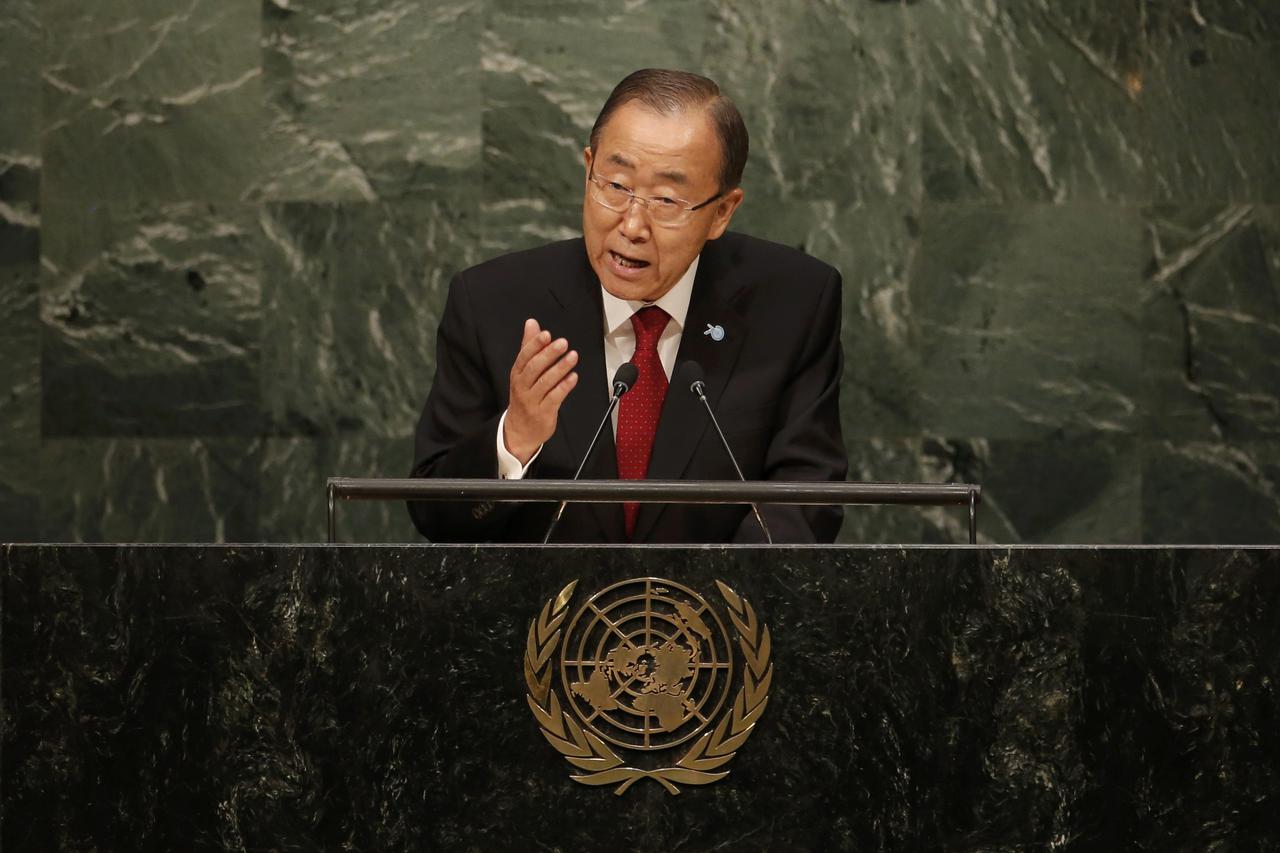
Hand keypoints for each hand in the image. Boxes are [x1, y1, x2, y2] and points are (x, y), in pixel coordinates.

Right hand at [503, 318, 578, 463]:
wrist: (519, 430)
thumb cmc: (524, 396)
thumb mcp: (523, 371)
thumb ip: (529, 347)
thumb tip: (531, 323)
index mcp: (517, 374)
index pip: (524, 356)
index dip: (535, 344)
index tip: (546, 334)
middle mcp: (522, 386)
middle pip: (534, 368)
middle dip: (549, 354)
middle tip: (563, 343)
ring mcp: (532, 401)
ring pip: (545, 383)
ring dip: (560, 368)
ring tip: (573, 356)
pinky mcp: (543, 413)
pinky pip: (554, 398)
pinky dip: (564, 387)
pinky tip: (573, 377)